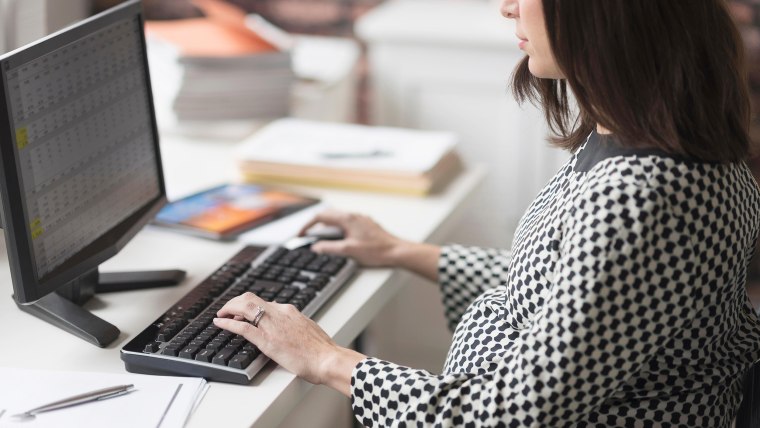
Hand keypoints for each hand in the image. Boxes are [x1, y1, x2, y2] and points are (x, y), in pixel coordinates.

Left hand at [213, 293, 364, 394]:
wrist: (327, 359)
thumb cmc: (321, 350)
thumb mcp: (308, 330)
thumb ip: (296, 326)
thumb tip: (291, 329)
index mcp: (290, 311)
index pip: (264, 302)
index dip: (249, 304)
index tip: (242, 310)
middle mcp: (279, 313)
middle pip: (250, 298)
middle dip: (235, 302)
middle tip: (227, 309)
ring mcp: (272, 325)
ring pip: (243, 307)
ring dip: (229, 308)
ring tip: (221, 314)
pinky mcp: (266, 340)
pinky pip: (241, 327)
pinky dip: (227, 323)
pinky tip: (219, 323)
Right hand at [299, 210, 404, 266]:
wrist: (396, 251)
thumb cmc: (376, 251)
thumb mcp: (348, 251)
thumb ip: (329, 248)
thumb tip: (315, 247)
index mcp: (347, 219)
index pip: (320, 217)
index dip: (307, 226)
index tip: (300, 235)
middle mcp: (354, 216)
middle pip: (328, 215)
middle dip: (315, 224)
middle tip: (307, 235)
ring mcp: (361, 219)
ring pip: (338, 218)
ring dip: (326, 226)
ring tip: (320, 238)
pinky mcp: (366, 225)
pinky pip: (347, 222)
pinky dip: (337, 228)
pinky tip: (339, 238)